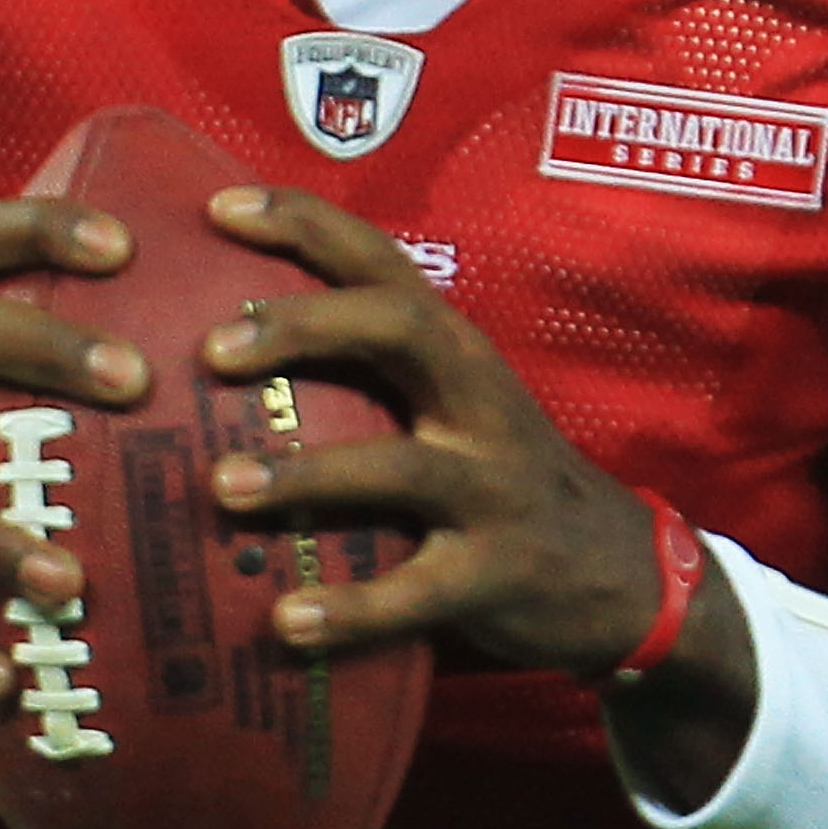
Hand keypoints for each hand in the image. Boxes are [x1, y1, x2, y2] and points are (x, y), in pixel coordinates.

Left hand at [195, 186, 682, 673]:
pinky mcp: (498, 575)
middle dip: (307, 325)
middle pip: (402, 330)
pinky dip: (354, 609)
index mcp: (456, 353)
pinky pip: (420, 591)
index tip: (219, 206)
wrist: (618, 575)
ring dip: (310, 471)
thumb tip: (209, 356)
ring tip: (224, 484)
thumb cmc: (496, 481)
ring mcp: (494, 489)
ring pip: (403, 466)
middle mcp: (479, 403)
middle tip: (212, 348)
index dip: (307, 225)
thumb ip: (366, 380)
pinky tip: (286, 622)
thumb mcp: (449, 410)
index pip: (382, 264)